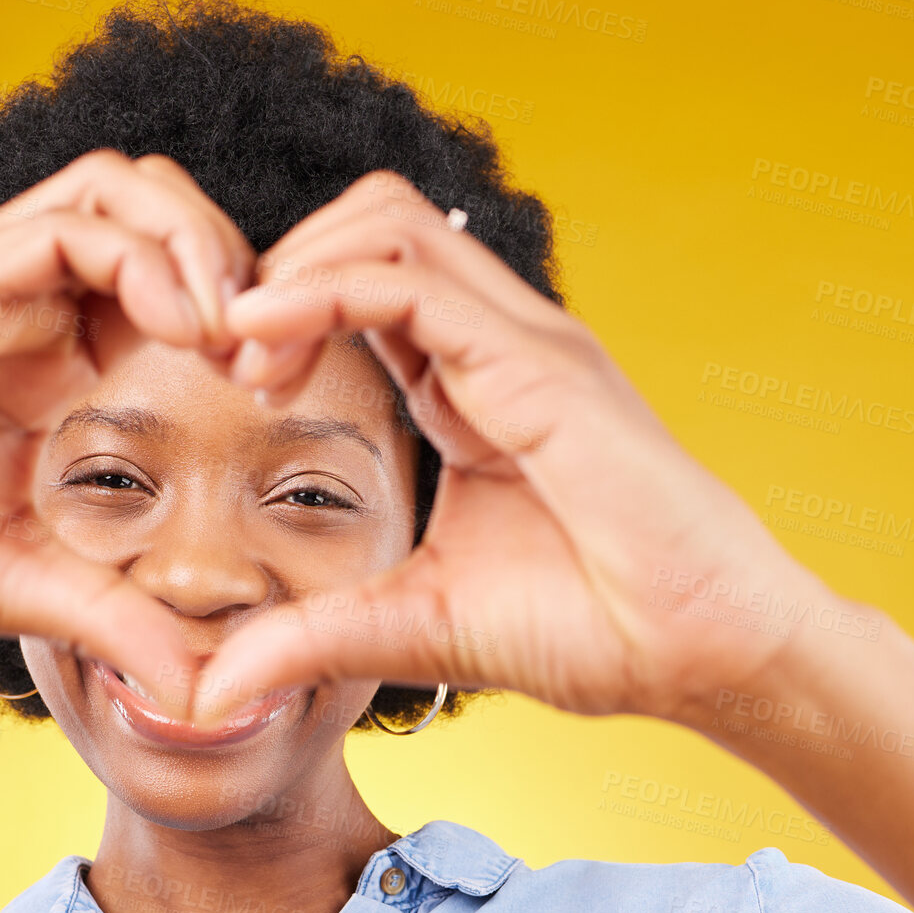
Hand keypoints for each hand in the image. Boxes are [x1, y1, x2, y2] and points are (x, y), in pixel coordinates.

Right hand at [0, 150, 252, 701]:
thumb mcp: (22, 586)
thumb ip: (116, 619)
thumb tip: (208, 693)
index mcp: (52, 361)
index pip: (175, 288)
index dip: (246, 325)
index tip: (285, 396)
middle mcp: (25, 305)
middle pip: (165, 216)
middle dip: (242, 269)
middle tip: (275, 360)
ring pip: (125, 191)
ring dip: (201, 247)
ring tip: (233, 340)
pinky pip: (68, 225)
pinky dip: (142, 258)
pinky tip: (178, 331)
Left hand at [194, 171, 842, 726]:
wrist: (703, 657)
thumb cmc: (589, 631)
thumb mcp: (409, 626)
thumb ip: (308, 638)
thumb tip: (210, 689)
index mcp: (470, 384)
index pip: (360, 287)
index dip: (280, 312)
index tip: (226, 380)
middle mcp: (496, 343)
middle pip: (366, 225)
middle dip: (274, 270)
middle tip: (220, 355)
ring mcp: (523, 341)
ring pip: (382, 223)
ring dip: (289, 269)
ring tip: (237, 352)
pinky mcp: (537, 363)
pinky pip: (407, 281)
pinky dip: (319, 291)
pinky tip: (260, 343)